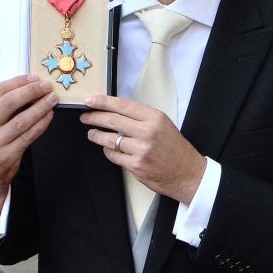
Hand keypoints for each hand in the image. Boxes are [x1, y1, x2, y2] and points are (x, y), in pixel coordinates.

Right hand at [0, 74, 57, 216]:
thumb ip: (1, 105)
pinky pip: (29, 135)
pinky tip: (49, 115)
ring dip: (40, 107)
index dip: (18, 82)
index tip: (34, 77)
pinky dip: (41, 123)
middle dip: (31, 91)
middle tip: (46, 86)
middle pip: (9, 102)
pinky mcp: (7, 155)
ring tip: (52, 99)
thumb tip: (30, 85)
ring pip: (22, 119)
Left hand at [80, 95, 206, 203]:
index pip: (122, 105)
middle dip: (94, 117)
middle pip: (112, 120)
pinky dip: (108, 151)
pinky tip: (108, 148)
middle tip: (85, 117)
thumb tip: (115, 110)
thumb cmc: (175, 147)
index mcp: (154, 118)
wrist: (187, 172)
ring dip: (97, 135)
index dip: (103, 102)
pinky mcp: (135, 166)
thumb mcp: (163, 124)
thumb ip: (141, 117)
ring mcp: (140, 150)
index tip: (90, 100)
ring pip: (110, 139)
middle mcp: (147, 132)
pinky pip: (114, 155)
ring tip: (92, 133)